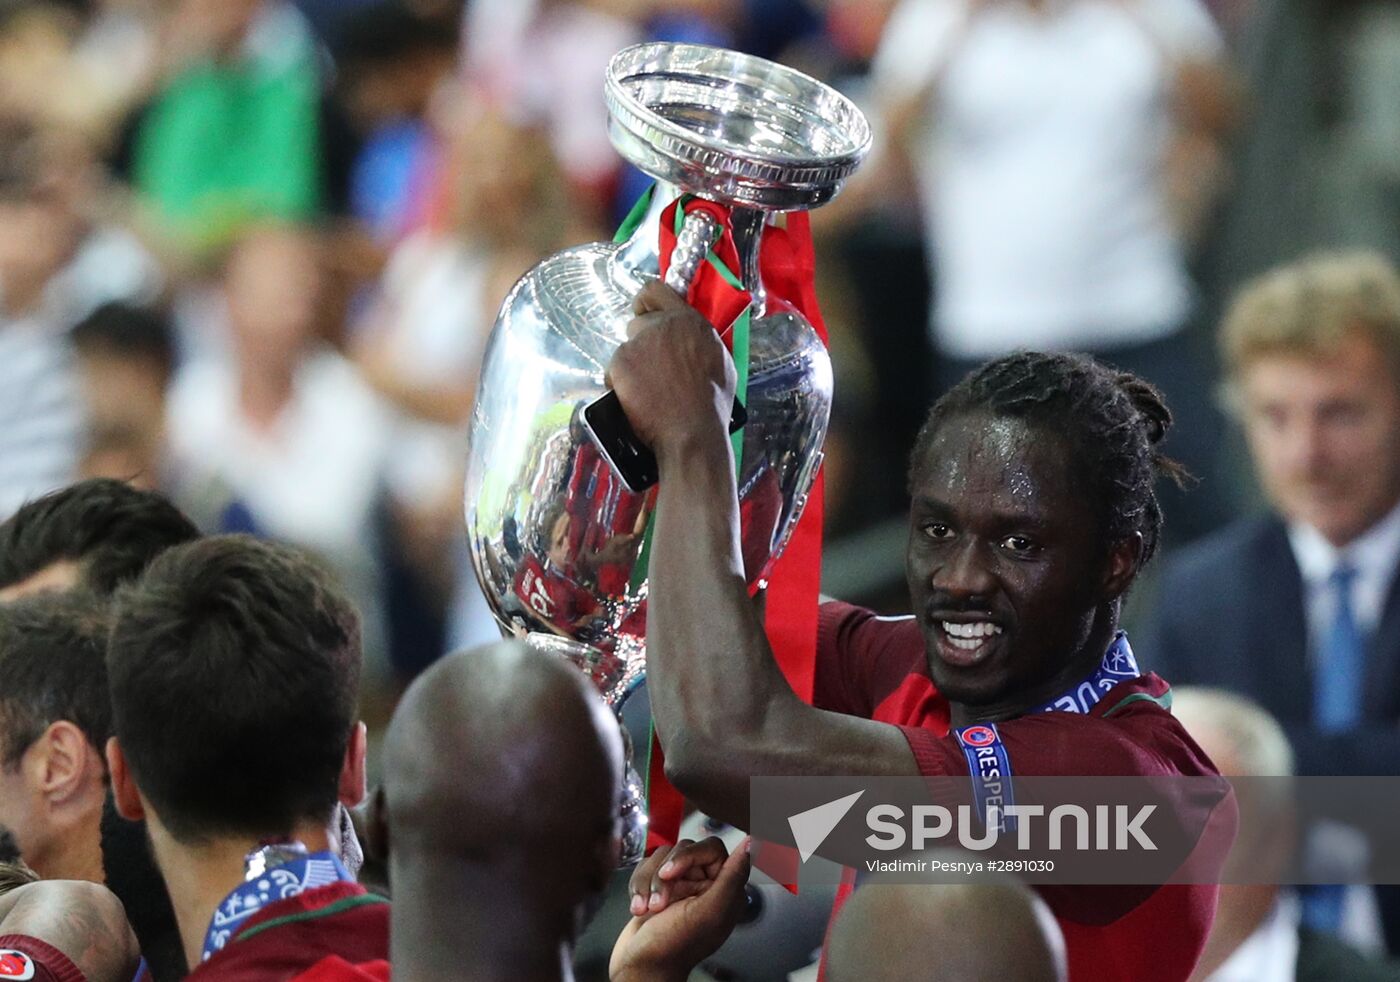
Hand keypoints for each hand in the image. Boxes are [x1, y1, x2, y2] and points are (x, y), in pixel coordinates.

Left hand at [605, 282, 735, 459]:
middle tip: (652, 367)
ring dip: (633, 366)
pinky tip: (638, 399)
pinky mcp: (620, 363)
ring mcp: (638, 344)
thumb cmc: (709, 404)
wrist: (690, 431)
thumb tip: (691, 339)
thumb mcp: (719, 361)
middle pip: (638, 324)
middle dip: (642, 343)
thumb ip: (699, 340)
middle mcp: (662, 326)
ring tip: (650, 390)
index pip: (656, 290)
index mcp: (688, 321)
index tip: (643, 310)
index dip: (646, 301)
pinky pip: (614, 371)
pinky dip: (621, 385)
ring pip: (626, 350)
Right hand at [610, 836, 750, 981]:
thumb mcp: (709, 912)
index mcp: (724, 890)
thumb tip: (751, 844)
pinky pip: (646, 868)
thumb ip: (732, 876)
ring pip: (662, 857)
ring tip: (648, 910)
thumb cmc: (673, 947)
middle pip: (682, 850)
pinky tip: (639, 909)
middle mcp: (704, 886)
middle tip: (659, 903)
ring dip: (649, 883)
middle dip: (663, 876)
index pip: (712, 848)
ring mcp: (680, 886)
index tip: (671, 872)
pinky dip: (639, 886)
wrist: (640, 968)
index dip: (689, 855)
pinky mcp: (657, 888)